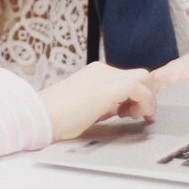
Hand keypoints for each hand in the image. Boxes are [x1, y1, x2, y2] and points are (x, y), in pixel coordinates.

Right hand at [37, 63, 157, 140]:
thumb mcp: (86, 107)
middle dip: (145, 94)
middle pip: (139, 75)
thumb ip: (104, 104)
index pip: (126, 77)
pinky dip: (146, 103)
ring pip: (143, 79)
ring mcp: (105, 76)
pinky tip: (140, 116)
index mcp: (94, 73)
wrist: (41, 116)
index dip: (136, 95)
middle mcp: (101, 70)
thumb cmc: (56, 117)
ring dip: (147, 99)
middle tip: (137, 114)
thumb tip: (120, 109)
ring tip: (138, 117)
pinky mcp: (109, 87)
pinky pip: (140, 88)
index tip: (131, 112)